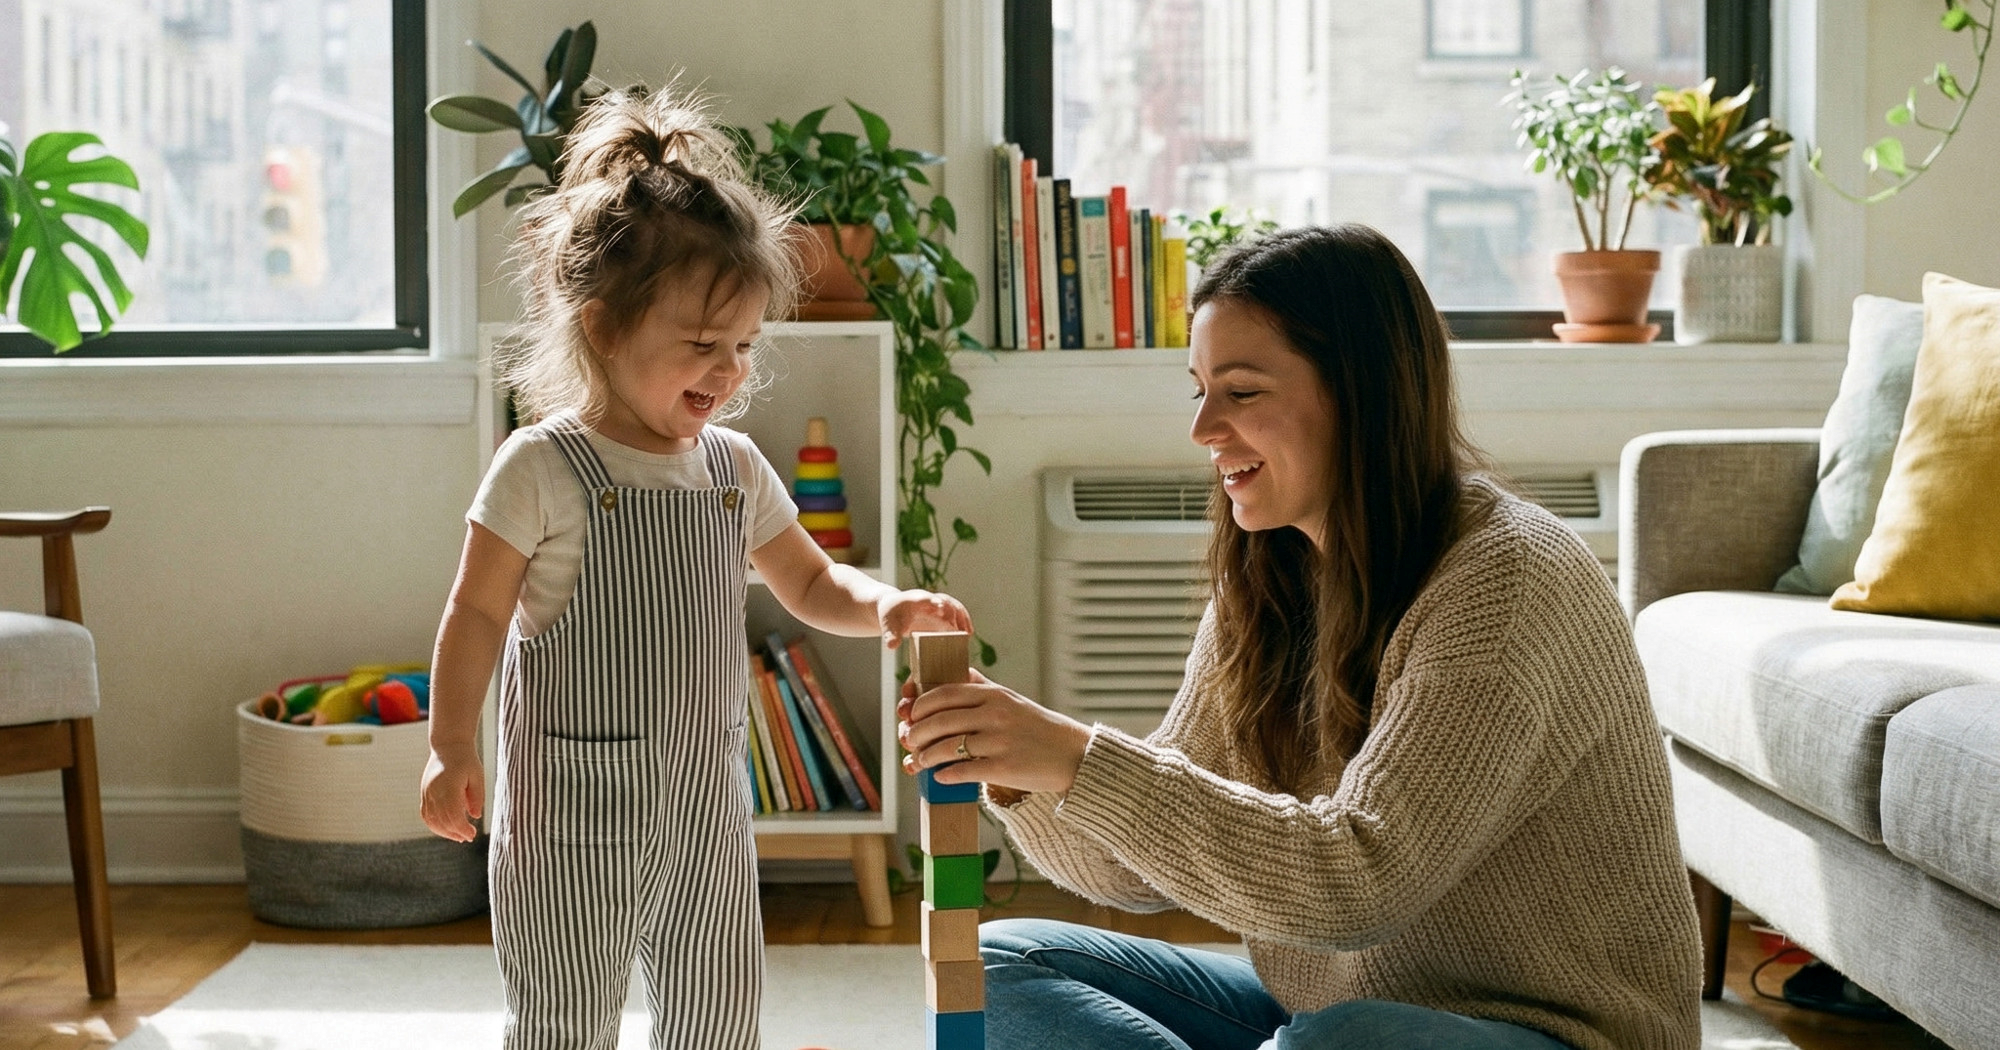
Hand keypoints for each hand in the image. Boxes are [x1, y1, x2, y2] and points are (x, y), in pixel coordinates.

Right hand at [420, 748, 484, 842]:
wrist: (448, 746)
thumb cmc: (466, 760)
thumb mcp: (477, 776)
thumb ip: (477, 796)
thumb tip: (475, 816)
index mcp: (449, 786)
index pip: (453, 815)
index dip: (462, 828)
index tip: (472, 834)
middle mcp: (434, 791)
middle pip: (442, 820)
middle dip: (455, 832)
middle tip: (468, 837)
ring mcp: (427, 792)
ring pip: (431, 820)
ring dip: (444, 831)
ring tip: (459, 836)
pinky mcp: (424, 793)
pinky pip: (426, 814)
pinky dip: (434, 825)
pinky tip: (446, 829)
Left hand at [877, 588, 972, 649]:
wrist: (894, 608)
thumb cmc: (891, 617)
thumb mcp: (888, 626)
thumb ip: (890, 635)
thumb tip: (891, 646)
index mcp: (915, 600)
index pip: (927, 599)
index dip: (935, 603)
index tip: (942, 610)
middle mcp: (929, 599)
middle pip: (944, 600)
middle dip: (951, 613)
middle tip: (957, 630)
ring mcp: (938, 604)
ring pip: (954, 605)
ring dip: (962, 617)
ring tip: (967, 633)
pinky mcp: (943, 612)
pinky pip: (957, 613)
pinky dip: (964, 621)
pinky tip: (968, 634)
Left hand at [898, 670, 1090, 794]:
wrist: (1073, 754)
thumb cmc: (1037, 727)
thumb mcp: (1011, 699)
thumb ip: (982, 686)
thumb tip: (955, 674)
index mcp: (994, 695)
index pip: (944, 694)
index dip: (920, 705)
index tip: (910, 715)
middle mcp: (995, 714)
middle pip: (940, 721)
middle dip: (916, 733)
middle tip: (909, 741)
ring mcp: (999, 741)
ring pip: (947, 747)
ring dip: (926, 756)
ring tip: (920, 761)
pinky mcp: (1004, 768)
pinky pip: (963, 771)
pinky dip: (946, 775)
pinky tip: (940, 777)